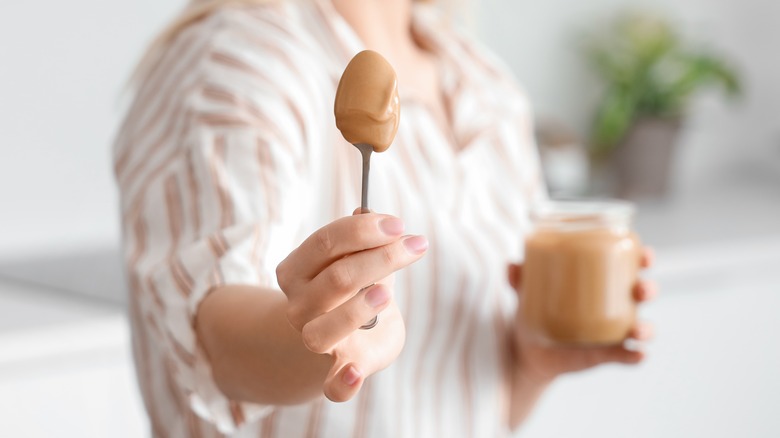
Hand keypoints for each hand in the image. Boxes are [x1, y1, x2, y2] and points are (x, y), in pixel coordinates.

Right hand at [276, 209, 427, 401]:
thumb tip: (367, 207)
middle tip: (416, 244)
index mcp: (296, 271)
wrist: (339, 342)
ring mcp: (314, 342)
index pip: (325, 242)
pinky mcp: (337, 372)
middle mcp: (298, 307)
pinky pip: (332, 386)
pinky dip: (342, 382)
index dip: (362, 230)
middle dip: (381, 258)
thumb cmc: (352, 293)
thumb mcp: (356, 262)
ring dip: (356, 309)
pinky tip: (354, 373)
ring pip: (324, 329)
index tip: (399, 225)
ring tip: (386, 293)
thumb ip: (361, 241)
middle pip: (336, 278)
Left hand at [507, 248, 656, 383]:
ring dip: (647, 327)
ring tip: (638, 330)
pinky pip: (628, 356)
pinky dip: (635, 356)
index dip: (643, 258)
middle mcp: (613, 305)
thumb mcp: (525, 293)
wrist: (527, 350)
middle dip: (648, 288)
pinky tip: (637, 355)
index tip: (645, 255)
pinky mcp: (606, 354)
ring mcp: (613, 331)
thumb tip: (511, 266)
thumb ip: (519, 279)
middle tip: (640, 290)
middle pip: (642, 292)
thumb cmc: (534, 310)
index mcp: (600, 282)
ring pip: (641, 326)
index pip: (629, 265)